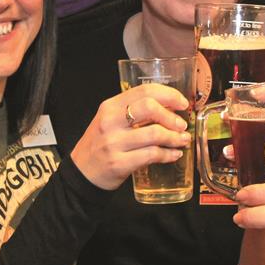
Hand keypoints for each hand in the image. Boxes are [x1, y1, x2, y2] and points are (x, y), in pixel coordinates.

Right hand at [71, 83, 190, 189]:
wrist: (82, 173)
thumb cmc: (101, 145)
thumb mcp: (111, 122)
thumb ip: (135, 112)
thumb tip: (170, 108)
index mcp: (110, 107)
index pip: (144, 91)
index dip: (168, 95)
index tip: (182, 103)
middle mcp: (110, 122)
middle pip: (149, 108)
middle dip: (171, 116)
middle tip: (181, 125)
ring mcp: (114, 143)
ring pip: (154, 134)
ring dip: (174, 137)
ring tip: (182, 140)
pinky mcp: (119, 163)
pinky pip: (151, 155)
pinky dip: (168, 154)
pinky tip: (174, 154)